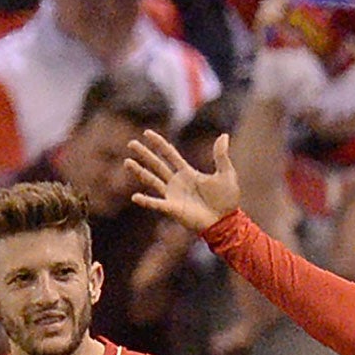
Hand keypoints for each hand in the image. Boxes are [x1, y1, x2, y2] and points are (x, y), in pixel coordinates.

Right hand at [126, 129, 241, 233]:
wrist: (225, 222)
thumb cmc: (227, 200)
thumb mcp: (226, 174)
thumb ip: (221, 155)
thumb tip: (224, 135)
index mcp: (188, 173)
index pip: (169, 154)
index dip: (159, 143)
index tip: (147, 133)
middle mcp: (177, 183)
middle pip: (157, 164)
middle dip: (144, 154)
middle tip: (131, 143)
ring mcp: (173, 196)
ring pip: (152, 180)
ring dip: (140, 171)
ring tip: (127, 161)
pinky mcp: (173, 209)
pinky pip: (156, 204)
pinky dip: (146, 201)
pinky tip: (135, 197)